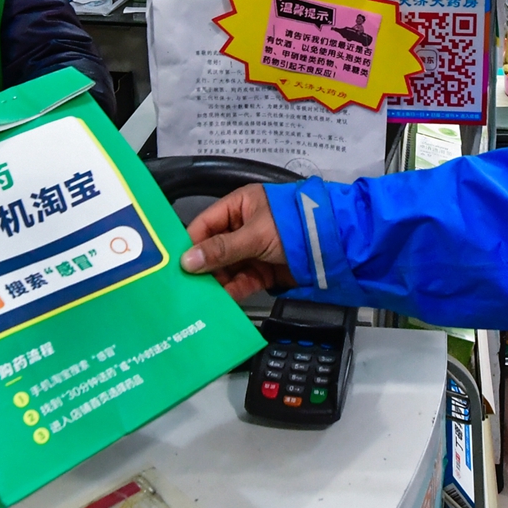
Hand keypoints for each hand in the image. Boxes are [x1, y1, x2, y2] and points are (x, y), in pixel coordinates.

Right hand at [180, 185, 297, 300]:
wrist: (333, 244)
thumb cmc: (293, 225)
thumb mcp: (255, 235)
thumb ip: (221, 250)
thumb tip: (187, 261)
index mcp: (240, 206)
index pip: (206, 224)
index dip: (191, 243)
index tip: (174, 264)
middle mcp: (244, 227)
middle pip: (215, 249)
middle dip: (203, 268)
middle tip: (184, 288)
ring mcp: (254, 249)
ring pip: (228, 268)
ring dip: (217, 283)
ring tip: (201, 299)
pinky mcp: (265, 270)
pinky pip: (244, 280)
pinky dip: (234, 291)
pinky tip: (224, 301)